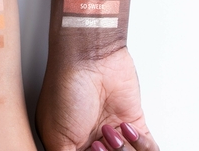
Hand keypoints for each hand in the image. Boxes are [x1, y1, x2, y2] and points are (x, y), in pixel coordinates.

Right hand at [36, 47, 157, 150]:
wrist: (89, 57)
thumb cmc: (66, 85)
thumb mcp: (56, 135)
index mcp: (68, 146)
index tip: (89, 149)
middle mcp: (91, 142)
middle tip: (97, 142)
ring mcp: (113, 134)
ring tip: (109, 132)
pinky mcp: (134, 125)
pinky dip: (141, 145)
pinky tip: (125, 127)